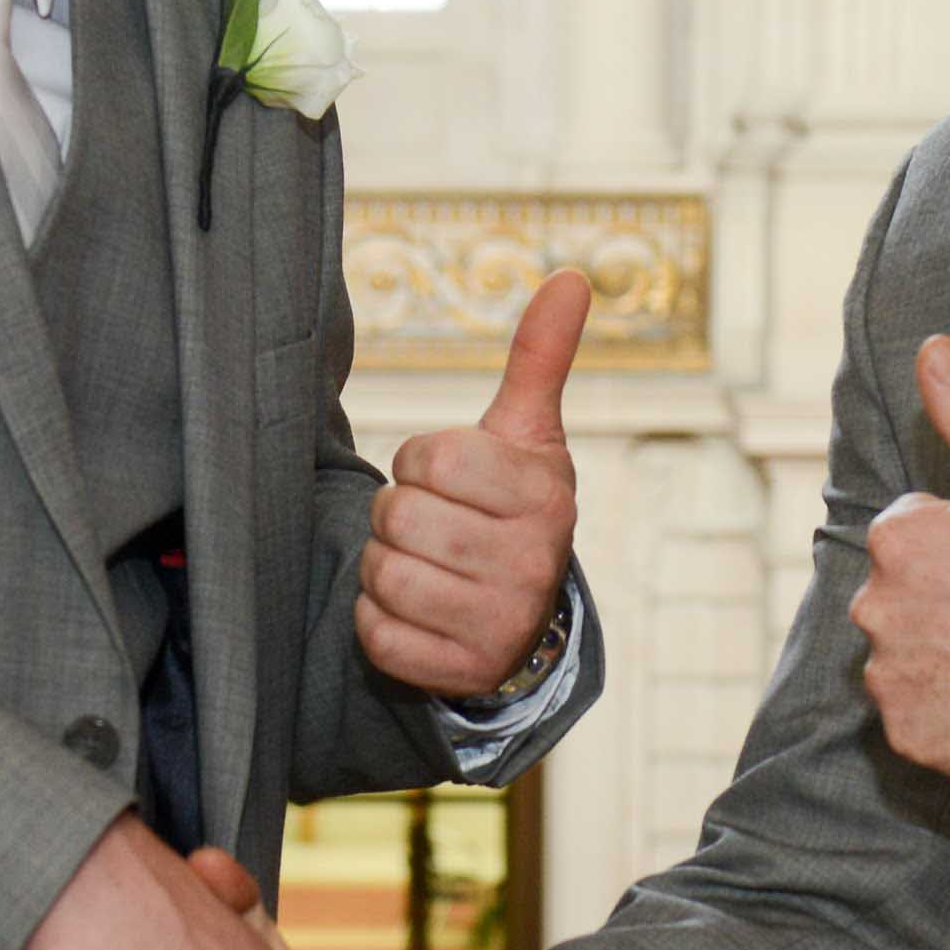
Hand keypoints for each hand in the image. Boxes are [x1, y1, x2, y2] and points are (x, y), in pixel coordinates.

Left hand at [358, 267, 589, 698]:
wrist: (523, 618)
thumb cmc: (510, 509)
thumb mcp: (527, 436)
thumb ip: (539, 358)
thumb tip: (572, 276)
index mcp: (544, 496)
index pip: (431, 457)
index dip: (421, 463)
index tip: (449, 480)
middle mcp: (532, 564)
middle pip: (400, 516)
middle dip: (399, 515)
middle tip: (433, 527)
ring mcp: (498, 624)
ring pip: (384, 575)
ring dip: (385, 567)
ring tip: (425, 566)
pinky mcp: (459, 673)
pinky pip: (377, 635)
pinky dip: (380, 621)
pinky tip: (417, 613)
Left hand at [851, 335, 949, 783]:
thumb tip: (930, 346)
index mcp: (899, 539)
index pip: (911, 533)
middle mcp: (876, 607)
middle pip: (901, 596)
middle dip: (943, 600)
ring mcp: (890, 676)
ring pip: (904, 657)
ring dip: (941, 656)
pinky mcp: (907, 735)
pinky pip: (916, 716)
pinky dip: (947, 712)